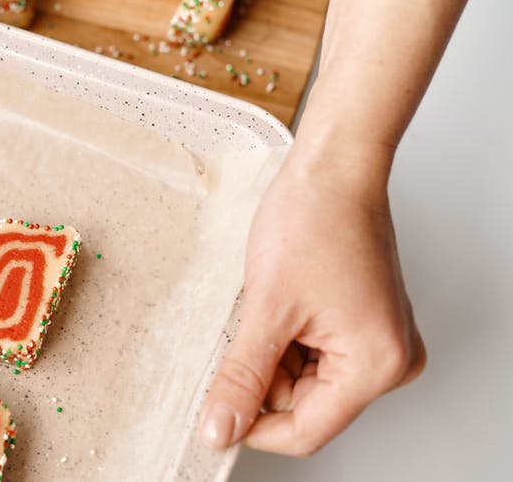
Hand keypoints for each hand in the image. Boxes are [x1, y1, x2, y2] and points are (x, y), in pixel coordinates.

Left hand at [200, 144, 425, 455]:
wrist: (331, 169)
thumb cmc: (314, 220)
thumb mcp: (266, 308)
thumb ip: (241, 377)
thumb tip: (221, 428)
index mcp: (376, 364)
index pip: (305, 431)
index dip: (252, 427)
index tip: (212, 416)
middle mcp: (388, 360)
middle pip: (303, 405)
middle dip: (261, 377)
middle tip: (242, 331)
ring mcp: (377, 342)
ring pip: (302, 380)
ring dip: (270, 353)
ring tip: (267, 305)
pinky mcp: (361, 325)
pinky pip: (311, 353)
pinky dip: (283, 337)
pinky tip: (278, 303)